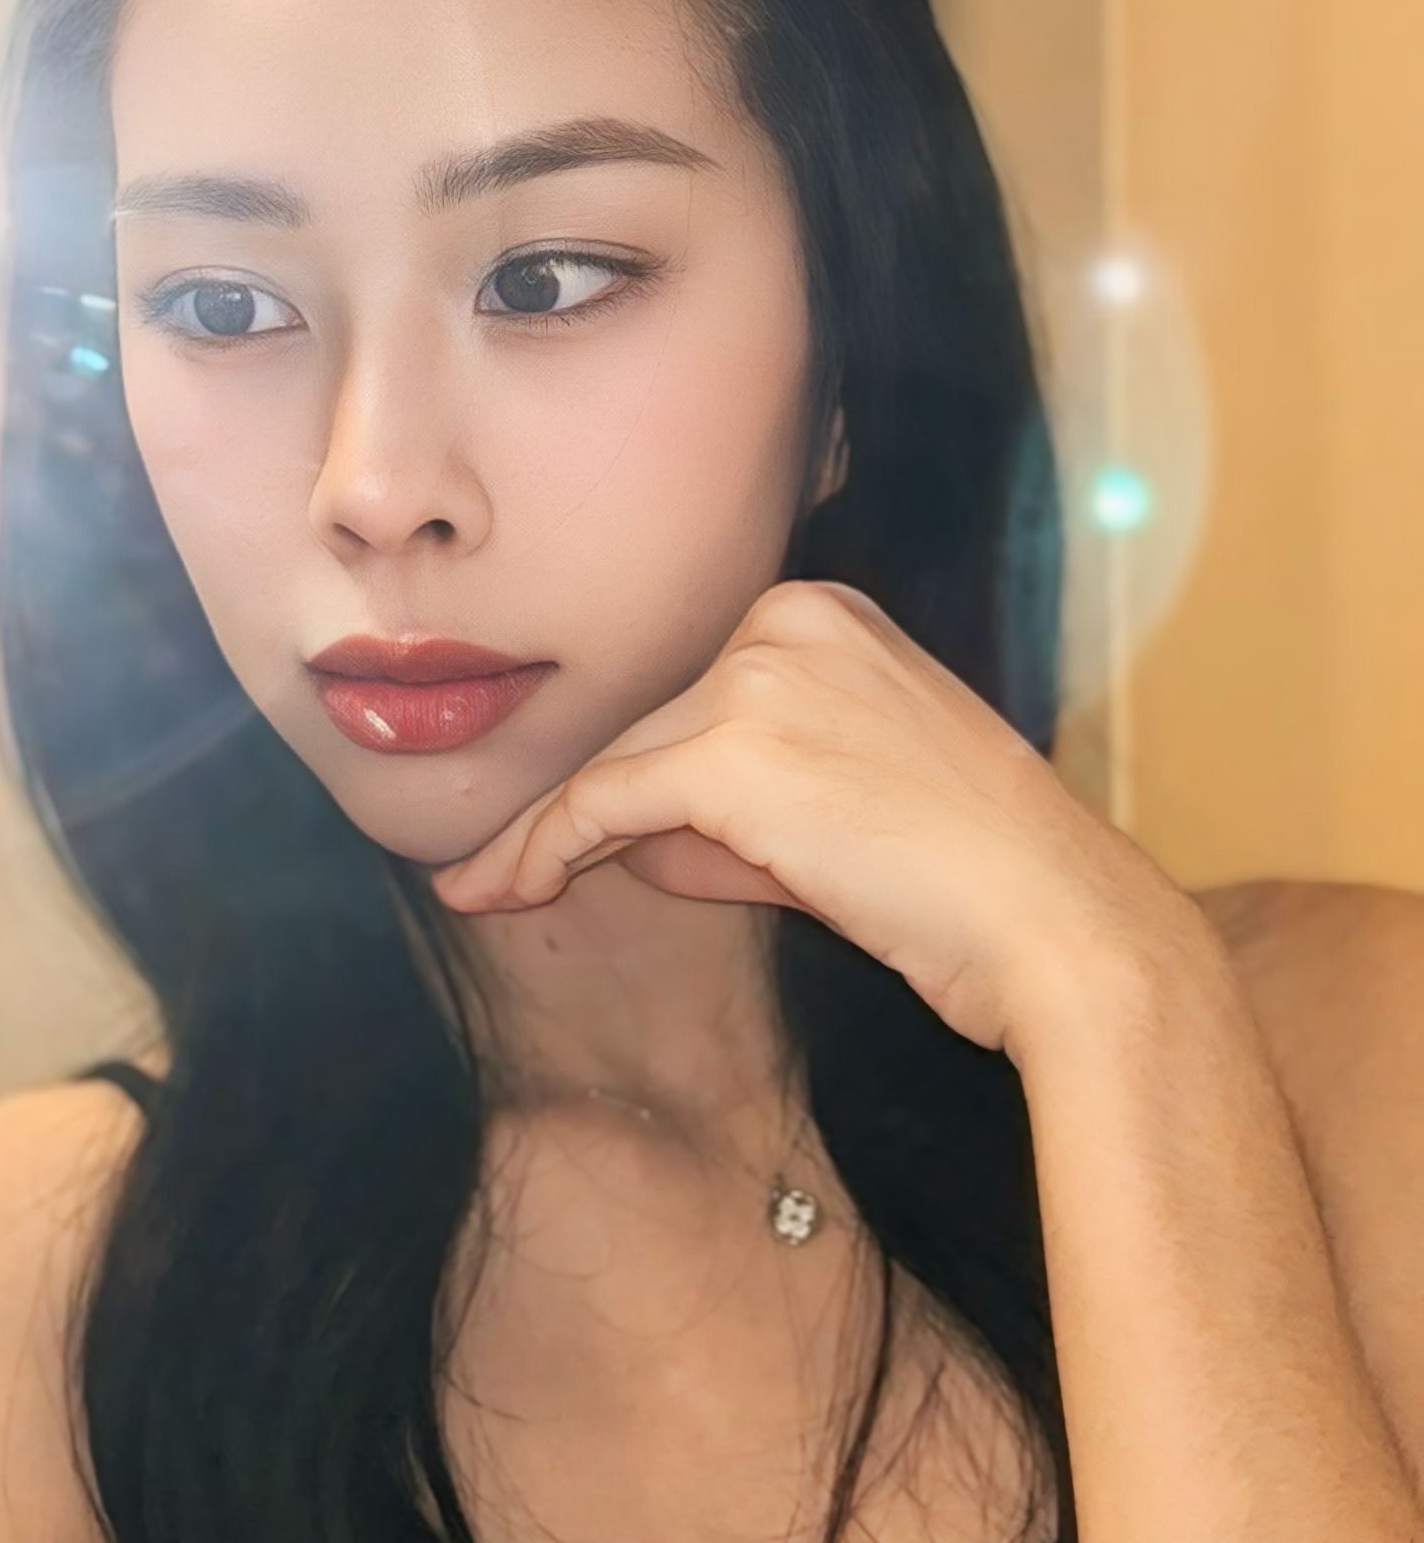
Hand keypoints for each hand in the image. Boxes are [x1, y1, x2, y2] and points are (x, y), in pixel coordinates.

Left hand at [431, 580, 1206, 1058]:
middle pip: (643, 721)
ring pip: (615, 761)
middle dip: (575, 809)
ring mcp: (760, 676)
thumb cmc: (967, 888)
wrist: (1060, 930)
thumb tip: (614, 836)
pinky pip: (600, 803)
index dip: (618, 767)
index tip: (550, 822)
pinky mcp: (733, 751)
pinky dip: (539, 849)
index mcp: (823, 613)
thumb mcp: (834, 815)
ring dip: (545, 837)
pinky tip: (498, 889)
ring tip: (482, 890)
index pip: (687, 691)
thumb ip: (726, 804)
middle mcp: (788, 617)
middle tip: (492, 873)